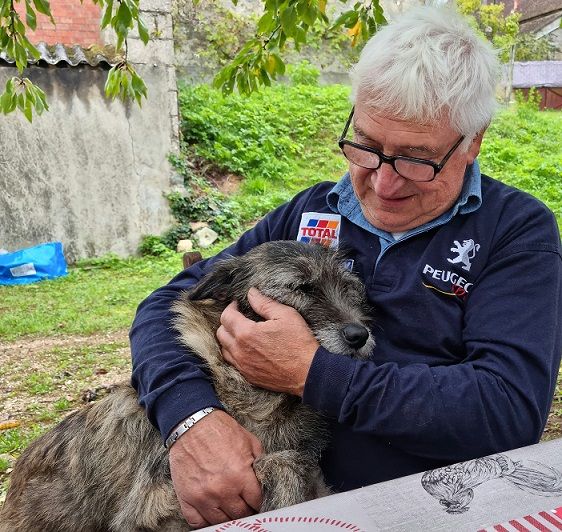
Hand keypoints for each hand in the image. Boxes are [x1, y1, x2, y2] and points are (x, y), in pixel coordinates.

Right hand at [169, 409, 262, 527]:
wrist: (192, 423)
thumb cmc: (220, 430)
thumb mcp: (249, 441)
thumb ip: (259, 463)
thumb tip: (264, 479)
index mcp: (240, 475)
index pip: (256, 501)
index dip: (259, 501)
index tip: (257, 501)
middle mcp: (222, 489)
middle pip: (240, 514)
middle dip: (246, 510)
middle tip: (246, 505)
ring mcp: (203, 496)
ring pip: (221, 521)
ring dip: (228, 517)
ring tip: (231, 509)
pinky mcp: (186, 497)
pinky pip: (197, 523)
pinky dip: (206, 522)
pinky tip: (212, 514)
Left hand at [217, 287, 318, 396]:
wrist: (308, 373)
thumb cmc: (299, 343)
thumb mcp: (286, 315)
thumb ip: (265, 303)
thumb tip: (251, 293)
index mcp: (246, 333)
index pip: (226, 316)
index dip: (231, 307)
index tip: (238, 304)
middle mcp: (240, 351)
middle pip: (221, 333)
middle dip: (227, 322)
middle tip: (239, 317)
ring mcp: (243, 366)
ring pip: (224, 349)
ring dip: (229, 339)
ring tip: (241, 333)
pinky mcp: (249, 377)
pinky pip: (233, 363)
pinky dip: (234, 353)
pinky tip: (246, 349)